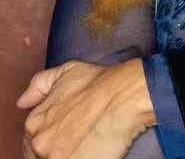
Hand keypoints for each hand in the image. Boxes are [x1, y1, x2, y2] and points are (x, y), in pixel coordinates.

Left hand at [16, 58, 155, 158]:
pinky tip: (92, 149)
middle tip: (77, 138)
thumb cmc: (99, 82)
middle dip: (57, 147)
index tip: (66, 132)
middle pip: (41, 154)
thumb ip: (39, 84)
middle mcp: (40, 142)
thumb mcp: (66, 72)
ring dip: (69, 153)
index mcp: (35, 121)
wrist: (124, 96)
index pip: (32, 140)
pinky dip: (82, 157)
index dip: (51, 135)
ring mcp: (56, 158)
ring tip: (86, 143)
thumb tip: (22, 102)